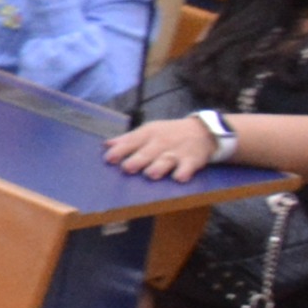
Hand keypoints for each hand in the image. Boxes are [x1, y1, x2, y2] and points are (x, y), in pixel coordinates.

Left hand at [104, 117, 218, 182]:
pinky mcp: (192, 160)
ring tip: (151, 174)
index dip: (120, 150)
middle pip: (147, 152)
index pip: (132, 141)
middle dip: (137, 160)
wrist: (201, 130)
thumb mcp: (148, 131)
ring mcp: (177, 151)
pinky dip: (184, 172)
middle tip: (126, 168)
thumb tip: (106, 145)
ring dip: (159, 166)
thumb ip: (127, 139)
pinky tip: (179, 178)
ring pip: (166, 159)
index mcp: (148, 134)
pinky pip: (188, 167)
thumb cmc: (168, 133)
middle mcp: (161, 142)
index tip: (108, 159)